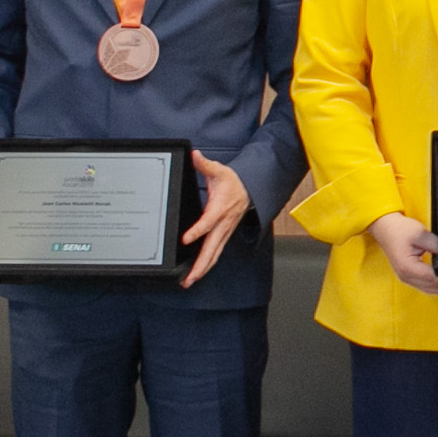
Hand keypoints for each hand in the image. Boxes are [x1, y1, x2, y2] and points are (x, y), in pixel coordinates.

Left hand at [179, 151, 251, 289]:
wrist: (250, 190)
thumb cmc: (233, 182)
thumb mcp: (219, 170)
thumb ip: (205, 164)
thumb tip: (194, 155)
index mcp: (220, 208)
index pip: (208, 222)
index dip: (198, 231)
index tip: (186, 239)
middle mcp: (223, 224)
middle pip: (212, 248)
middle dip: (200, 265)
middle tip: (188, 277)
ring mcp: (224, 232)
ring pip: (214, 255)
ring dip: (203, 269)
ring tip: (189, 281)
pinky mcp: (224, 236)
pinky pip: (216, 253)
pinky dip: (207, 265)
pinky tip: (198, 273)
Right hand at [367, 211, 437, 294]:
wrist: (385, 228)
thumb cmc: (399, 229)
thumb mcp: (421, 234)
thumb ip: (437, 245)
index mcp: (408, 267)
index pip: (433, 279)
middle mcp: (406, 277)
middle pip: (434, 288)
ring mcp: (407, 278)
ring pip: (432, 290)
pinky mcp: (409, 276)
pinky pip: (427, 286)